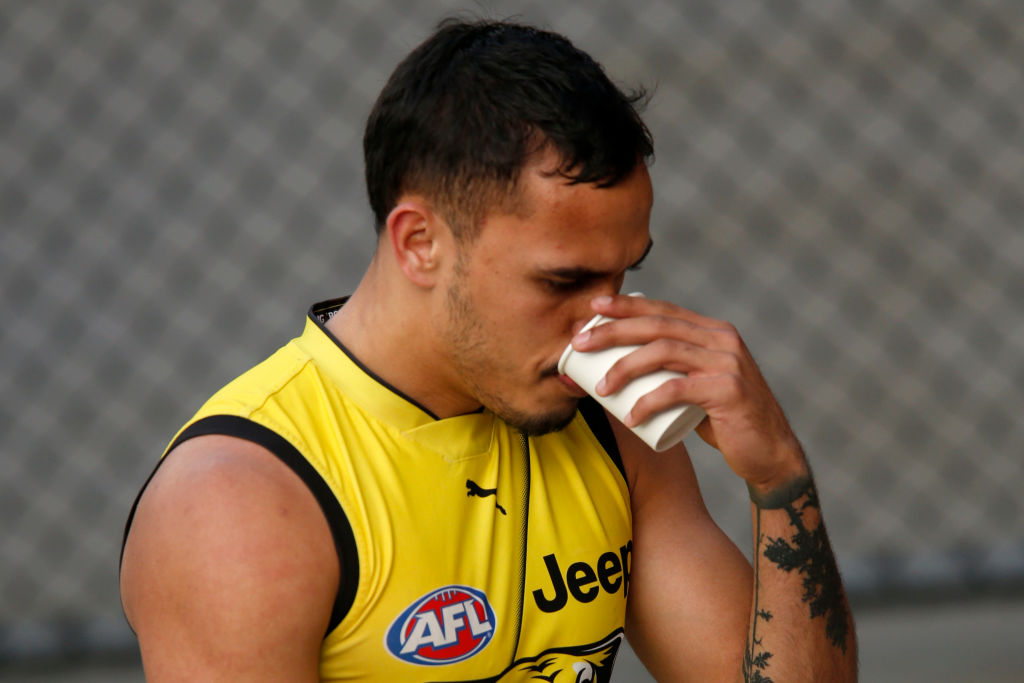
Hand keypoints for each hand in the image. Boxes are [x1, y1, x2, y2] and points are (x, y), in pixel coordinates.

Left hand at [571, 294, 806, 490]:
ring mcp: (728, 363)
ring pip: (664, 352)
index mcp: (713, 332)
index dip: (626, 305)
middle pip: (658, 326)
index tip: (593, 306)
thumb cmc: (725, 422)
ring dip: (624, 367)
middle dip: (613, 330)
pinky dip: (648, 402)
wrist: (771, 454)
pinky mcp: (730, 390)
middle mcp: (723, 340)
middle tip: (580, 342)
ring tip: (600, 387)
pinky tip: (630, 416)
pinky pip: (678, 390)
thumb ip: (671, 373)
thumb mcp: (697, 388)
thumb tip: (614, 371)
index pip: (663, 310)